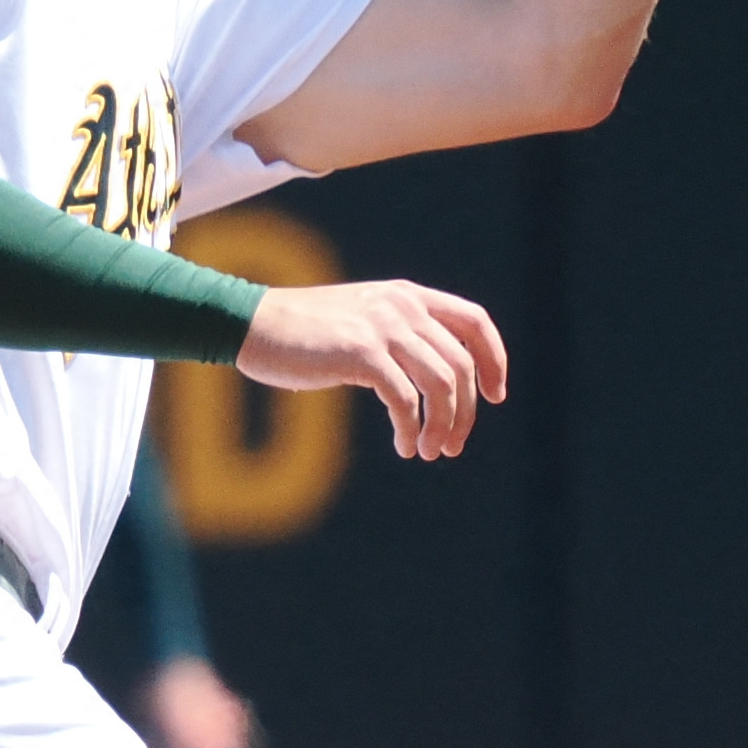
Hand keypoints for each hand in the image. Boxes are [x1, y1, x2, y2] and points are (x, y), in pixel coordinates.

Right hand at [239, 281, 508, 459]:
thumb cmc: (302, 333)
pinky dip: (411, 429)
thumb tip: (433, 382)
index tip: (494, 396)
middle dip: (464, 412)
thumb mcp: (361, 321)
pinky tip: (404, 446)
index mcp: (408, 295)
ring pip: (440, 385)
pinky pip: (405, 400)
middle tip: (451, 447)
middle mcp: (402, 306)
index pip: (474, 321)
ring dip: (442, 426)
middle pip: (460, 365)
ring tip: (429, 451)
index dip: (493, 360)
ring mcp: (382, 327)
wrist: (252, 324)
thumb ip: (397, 337)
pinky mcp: (361, 353)